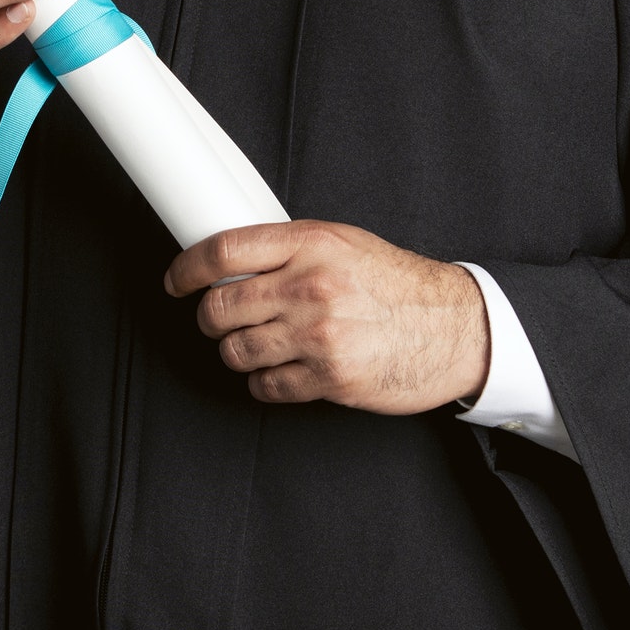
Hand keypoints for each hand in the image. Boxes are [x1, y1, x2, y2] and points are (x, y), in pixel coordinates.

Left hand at [165, 221, 491, 414]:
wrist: (453, 326)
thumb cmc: (397, 284)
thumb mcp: (344, 243)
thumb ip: (291, 249)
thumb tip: (234, 262)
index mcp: (312, 243)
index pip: (225, 251)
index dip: (187, 268)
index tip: (176, 280)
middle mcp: (311, 286)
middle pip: (219, 308)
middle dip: (210, 318)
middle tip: (218, 319)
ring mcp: (319, 335)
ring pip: (236, 351)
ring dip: (236, 352)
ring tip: (257, 345)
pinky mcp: (329, 378)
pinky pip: (266, 386)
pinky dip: (264, 382)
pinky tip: (283, 369)